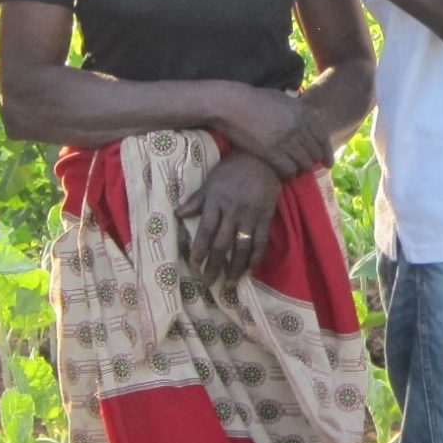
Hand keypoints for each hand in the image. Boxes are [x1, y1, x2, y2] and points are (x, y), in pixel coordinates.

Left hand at [177, 152, 280, 283]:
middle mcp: (232, 211)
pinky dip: (255, 258)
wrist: (262, 159)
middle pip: (222, 244)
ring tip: (230, 284)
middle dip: (215, 266)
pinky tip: (250, 271)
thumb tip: (177, 214)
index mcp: (216, 202)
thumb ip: (196, 200)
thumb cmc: (231, 170)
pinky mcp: (265, 217)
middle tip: (208, 282)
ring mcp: (250, 216)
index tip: (194, 265)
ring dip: (235, 268)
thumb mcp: (210, 182)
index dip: (199, 249)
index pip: (205, 230)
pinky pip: (261, 242)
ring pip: (241, 247)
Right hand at [210, 85, 328, 179]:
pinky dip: (288, 174)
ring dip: (300, 170)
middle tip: (305, 168)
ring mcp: (285, 140)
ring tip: (294, 171)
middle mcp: (298, 127)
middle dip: (311, 162)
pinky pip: (288, 170)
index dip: (327, 153)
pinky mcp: (271, 152)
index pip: (323, 137)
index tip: (328, 164)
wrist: (232, 105)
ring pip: (303, 164)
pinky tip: (284, 174)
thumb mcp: (283, 100)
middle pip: (314, 153)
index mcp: (303, 112)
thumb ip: (299, 112)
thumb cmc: (255, 100)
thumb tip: (312, 120)